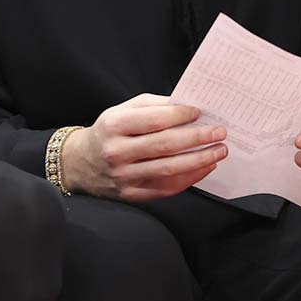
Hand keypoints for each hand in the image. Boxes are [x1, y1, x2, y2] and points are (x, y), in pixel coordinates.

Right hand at [61, 93, 227, 202]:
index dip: (180, 115)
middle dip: (197, 138)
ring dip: (199, 160)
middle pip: (165, 145)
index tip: (200, 112)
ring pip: (168, 169)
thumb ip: (153, 106)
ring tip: (219, 151)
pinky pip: (166, 188)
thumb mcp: (122, 110)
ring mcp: (124, 176)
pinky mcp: (131, 194)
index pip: (154, 120)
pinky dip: (189, 178)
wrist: (80, 164)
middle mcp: (117, 152)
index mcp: (114, 126)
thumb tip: (188, 106)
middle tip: (219, 132)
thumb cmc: (109, 132)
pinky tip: (205, 167)